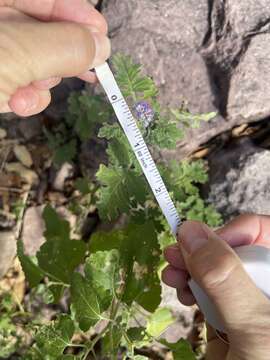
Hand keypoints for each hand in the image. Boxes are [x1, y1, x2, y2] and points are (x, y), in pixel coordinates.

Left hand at [0, 0, 110, 116]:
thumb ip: (65, 46)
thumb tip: (101, 47)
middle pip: (47, 30)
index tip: (101, 37)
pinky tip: (17, 103)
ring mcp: (0, 49)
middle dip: (58, 58)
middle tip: (74, 71)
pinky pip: (23, 80)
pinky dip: (26, 96)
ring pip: (38, 60)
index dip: (79, 15)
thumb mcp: (19, 55)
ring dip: (41, 84)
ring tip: (26, 92)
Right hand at [162, 215, 269, 358]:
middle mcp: (267, 287)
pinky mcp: (228, 314)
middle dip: (204, 249)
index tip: (210, 243)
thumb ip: (225, 278)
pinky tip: (178, 285)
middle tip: (175, 253)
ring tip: (171, 271)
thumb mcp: (255, 330)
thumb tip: (191, 231)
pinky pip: (206, 287)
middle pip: (237, 248)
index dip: (240, 231)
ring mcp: (248, 301)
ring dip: (190, 265)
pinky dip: (189, 283)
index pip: (268, 235)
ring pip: (217, 267)